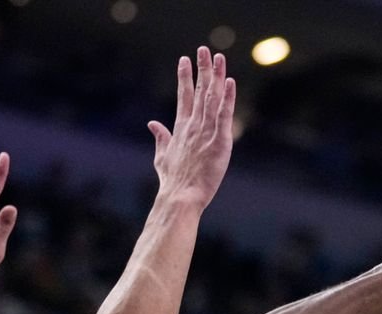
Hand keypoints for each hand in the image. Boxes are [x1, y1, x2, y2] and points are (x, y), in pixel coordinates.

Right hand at [149, 46, 235, 209]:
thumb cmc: (173, 182)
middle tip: (203, 49)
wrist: (180, 196)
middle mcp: (193, 126)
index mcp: (181, 128)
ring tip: (218, 57)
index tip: (185, 60)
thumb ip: (160, 137)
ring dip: (216, 76)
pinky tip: (230, 82)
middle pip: (199, 91)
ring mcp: (206, 132)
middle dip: (202, 69)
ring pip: (212, 98)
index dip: (185, 77)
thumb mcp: (162, 157)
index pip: (183, 96)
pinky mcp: (219, 141)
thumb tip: (152, 124)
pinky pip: (225, 115)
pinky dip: (227, 98)